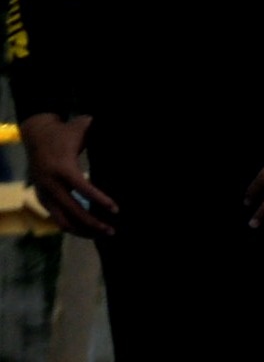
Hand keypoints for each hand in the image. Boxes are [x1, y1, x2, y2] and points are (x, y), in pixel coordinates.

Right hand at [18, 114, 114, 238]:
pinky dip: (74, 226)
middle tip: (113, 230)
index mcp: (63, 168)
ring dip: (83, 230)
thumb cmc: (67, 132)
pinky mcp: (42, 199)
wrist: (37, 135)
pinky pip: (57, 219)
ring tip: (104, 233)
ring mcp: (44, 193)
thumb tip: (130, 139)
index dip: (100, 200)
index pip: (83, 189)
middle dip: (93, 223)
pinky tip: (91, 230)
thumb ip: (104, 133)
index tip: (116, 210)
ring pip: (62, 221)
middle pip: (72, 211)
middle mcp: (51, 184)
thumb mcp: (85, 128)